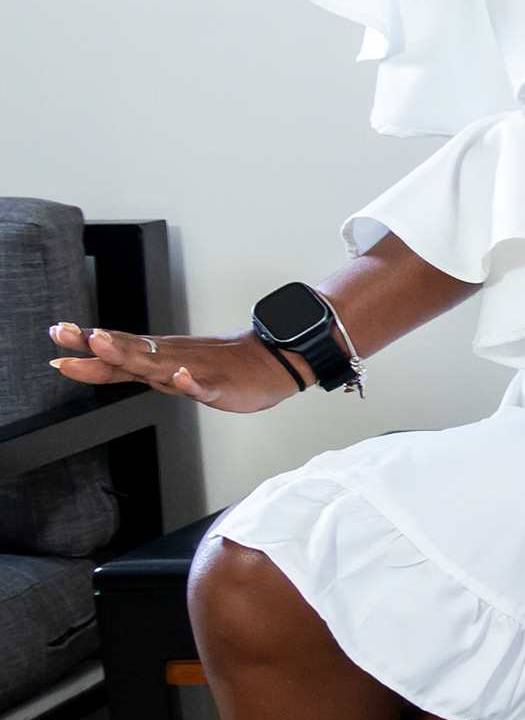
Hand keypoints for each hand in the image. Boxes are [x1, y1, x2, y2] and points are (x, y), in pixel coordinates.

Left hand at [47, 323, 301, 412]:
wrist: (272, 362)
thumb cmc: (221, 367)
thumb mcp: (165, 368)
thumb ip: (127, 368)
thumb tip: (84, 361)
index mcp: (157, 355)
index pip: (115, 348)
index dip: (84, 344)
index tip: (57, 334)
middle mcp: (170, 358)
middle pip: (127, 350)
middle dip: (95, 343)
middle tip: (65, 334)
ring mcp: (195, 370)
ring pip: (157, 363)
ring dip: (130, 353)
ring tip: (104, 345)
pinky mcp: (220, 386)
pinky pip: (204, 386)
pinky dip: (192, 382)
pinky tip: (182, 378)